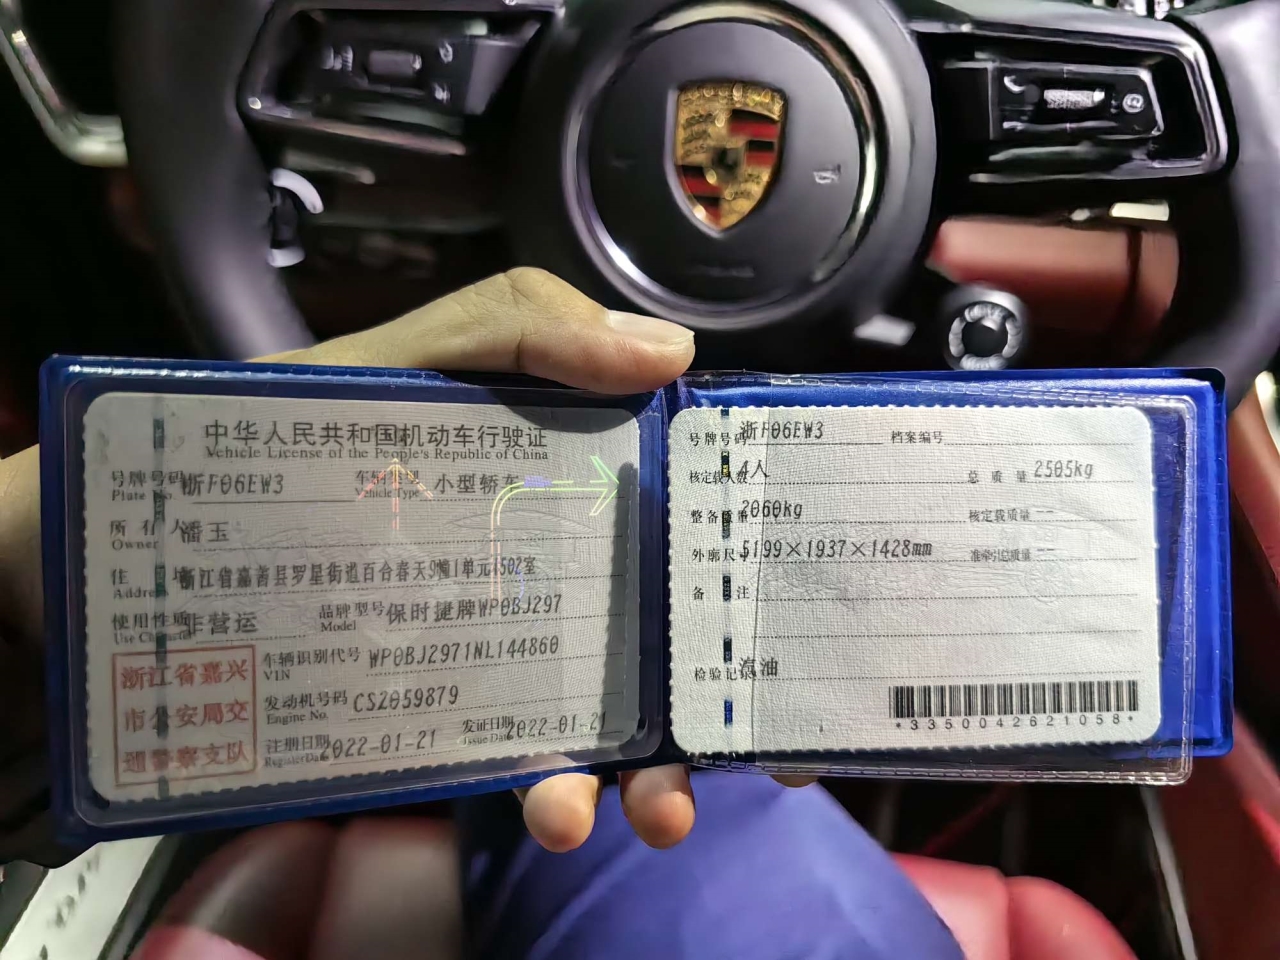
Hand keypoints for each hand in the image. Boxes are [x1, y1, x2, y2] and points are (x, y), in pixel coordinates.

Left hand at [1, 269, 708, 857]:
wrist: (145, 542)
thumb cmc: (280, 436)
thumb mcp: (400, 358)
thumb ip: (517, 327)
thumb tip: (669, 353)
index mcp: (563, 478)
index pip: (677, 515)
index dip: (739, 563)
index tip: (780, 610)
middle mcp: (547, 571)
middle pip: (660, 635)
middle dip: (711, 698)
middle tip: (737, 746)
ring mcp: (496, 650)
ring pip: (608, 717)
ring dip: (650, 773)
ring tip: (646, 805)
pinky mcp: (441, 719)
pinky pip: (518, 764)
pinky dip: (553, 793)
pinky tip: (554, 803)